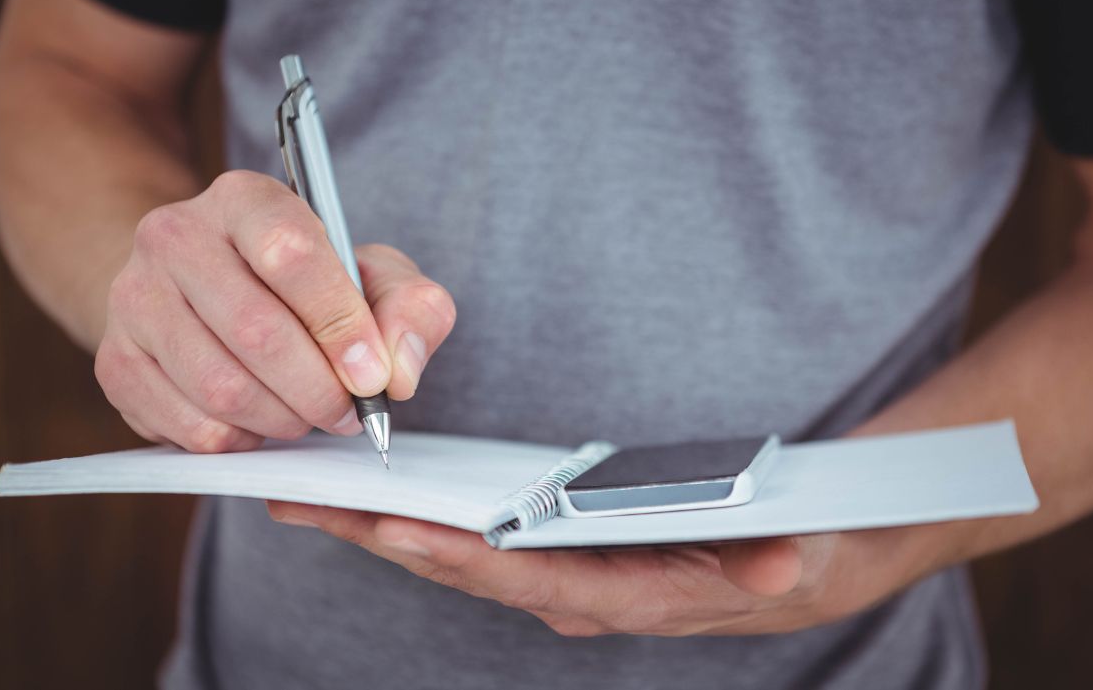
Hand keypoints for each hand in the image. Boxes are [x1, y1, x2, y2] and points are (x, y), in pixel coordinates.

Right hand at [95, 170, 455, 450]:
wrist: (202, 291)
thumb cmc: (305, 283)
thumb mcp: (372, 275)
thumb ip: (410, 307)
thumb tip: (400, 370)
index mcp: (246, 199)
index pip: (291, 254)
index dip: (340, 324)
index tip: (374, 376)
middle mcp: (176, 236)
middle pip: (256, 330)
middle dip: (319, 389)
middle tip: (349, 412)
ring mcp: (134, 298)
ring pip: (222, 387)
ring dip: (284, 419)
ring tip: (309, 415)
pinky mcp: (116, 362)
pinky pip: (191, 427)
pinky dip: (243, 440)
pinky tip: (262, 421)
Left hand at [265, 504, 925, 635]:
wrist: (786, 570)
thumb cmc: (778, 558)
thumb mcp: (792, 560)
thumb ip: (780, 568)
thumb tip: (781, 570)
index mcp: (623, 595)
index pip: (525, 577)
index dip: (458, 555)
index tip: (390, 526)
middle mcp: (576, 593)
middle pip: (464, 567)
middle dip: (379, 537)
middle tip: (300, 501)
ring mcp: (559, 575)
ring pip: (456, 554)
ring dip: (379, 527)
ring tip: (307, 496)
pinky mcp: (554, 553)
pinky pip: (472, 538)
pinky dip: (416, 518)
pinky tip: (370, 496)